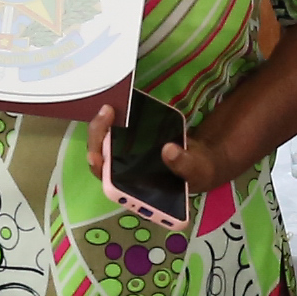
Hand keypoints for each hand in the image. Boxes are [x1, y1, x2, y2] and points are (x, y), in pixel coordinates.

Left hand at [85, 97, 229, 222]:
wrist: (200, 159)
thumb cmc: (197, 171)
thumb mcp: (196, 170)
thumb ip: (183, 164)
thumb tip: (168, 150)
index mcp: (137, 189)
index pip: (109, 182)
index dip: (100, 170)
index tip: (95, 156)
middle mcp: (126, 175)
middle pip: (101, 158)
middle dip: (99, 137)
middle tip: (106, 114)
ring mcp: (125, 157)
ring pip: (104, 143)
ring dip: (103, 125)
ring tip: (108, 108)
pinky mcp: (130, 142)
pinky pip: (114, 132)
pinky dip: (113, 120)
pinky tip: (115, 106)